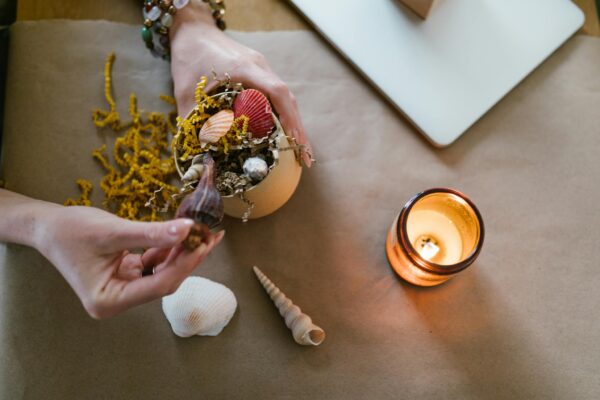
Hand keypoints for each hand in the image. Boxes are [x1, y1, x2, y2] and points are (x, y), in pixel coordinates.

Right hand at [35, 206, 224, 318]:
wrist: (47, 226)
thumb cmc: (71, 230)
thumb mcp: (113, 231)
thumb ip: (151, 234)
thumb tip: (188, 230)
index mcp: (109, 300)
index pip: (159, 285)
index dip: (185, 264)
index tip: (204, 242)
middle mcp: (117, 301)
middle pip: (164, 281)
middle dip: (187, 258)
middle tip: (210, 235)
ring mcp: (122, 290)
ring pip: (162, 274)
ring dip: (180, 253)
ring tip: (200, 232)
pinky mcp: (126, 277)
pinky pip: (154, 266)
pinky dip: (167, 251)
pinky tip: (180, 235)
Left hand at [169, 3, 312, 166]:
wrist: (192, 30)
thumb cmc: (188, 57)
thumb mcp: (184, 91)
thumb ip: (190, 121)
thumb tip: (198, 153)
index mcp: (245, 69)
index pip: (277, 92)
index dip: (289, 118)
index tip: (295, 141)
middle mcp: (260, 67)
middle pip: (288, 99)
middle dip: (298, 129)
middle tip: (306, 158)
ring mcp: (262, 68)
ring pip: (286, 98)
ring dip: (294, 124)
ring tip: (300, 151)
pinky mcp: (259, 72)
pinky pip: (277, 95)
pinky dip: (284, 115)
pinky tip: (285, 133)